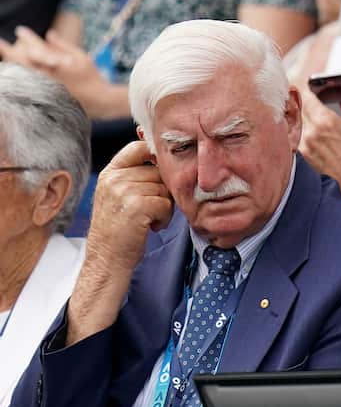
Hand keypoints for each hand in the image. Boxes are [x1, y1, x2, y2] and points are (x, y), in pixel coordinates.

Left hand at [0, 26, 126, 117]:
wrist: (98, 101)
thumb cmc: (92, 77)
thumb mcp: (81, 57)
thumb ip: (63, 46)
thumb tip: (49, 34)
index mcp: (57, 63)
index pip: (37, 47)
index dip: (27, 37)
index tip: (20, 30)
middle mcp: (48, 75)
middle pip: (22, 60)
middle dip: (11, 50)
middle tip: (2, 43)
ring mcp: (45, 86)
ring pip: (22, 72)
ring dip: (13, 61)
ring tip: (7, 53)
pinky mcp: (45, 94)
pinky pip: (26, 83)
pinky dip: (19, 74)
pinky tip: (15, 70)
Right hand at [67, 141, 173, 344]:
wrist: (107, 260)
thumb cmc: (119, 230)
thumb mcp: (118, 195)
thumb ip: (135, 176)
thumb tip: (165, 157)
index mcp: (109, 173)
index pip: (139, 147)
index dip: (155, 157)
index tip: (159, 175)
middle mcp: (115, 178)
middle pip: (158, 170)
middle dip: (162, 190)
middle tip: (149, 210)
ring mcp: (125, 191)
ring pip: (165, 188)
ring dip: (164, 206)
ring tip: (146, 220)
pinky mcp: (138, 205)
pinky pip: (167, 204)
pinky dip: (164, 218)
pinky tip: (149, 227)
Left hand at [298, 83, 340, 211]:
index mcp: (325, 120)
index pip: (304, 95)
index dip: (306, 87)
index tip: (309, 84)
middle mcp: (311, 132)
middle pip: (300, 106)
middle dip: (306, 100)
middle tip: (313, 97)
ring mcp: (305, 144)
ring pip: (298, 121)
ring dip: (305, 115)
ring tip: (315, 114)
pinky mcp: (304, 154)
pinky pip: (300, 135)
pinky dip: (306, 129)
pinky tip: (316, 130)